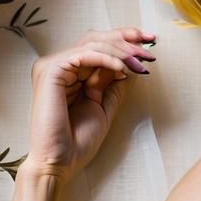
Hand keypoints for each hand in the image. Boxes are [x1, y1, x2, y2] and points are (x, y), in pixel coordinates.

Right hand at [23, 27, 155, 183]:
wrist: (60, 162)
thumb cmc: (78, 140)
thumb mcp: (105, 105)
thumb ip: (114, 82)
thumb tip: (132, 62)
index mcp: (69, 72)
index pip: (98, 46)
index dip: (124, 40)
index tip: (150, 42)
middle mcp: (59, 66)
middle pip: (95, 39)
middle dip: (126, 39)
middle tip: (150, 44)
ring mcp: (52, 67)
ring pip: (92, 44)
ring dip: (122, 51)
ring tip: (141, 62)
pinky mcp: (49, 71)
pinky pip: (84, 55)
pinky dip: (107, 59)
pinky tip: (124, 68)